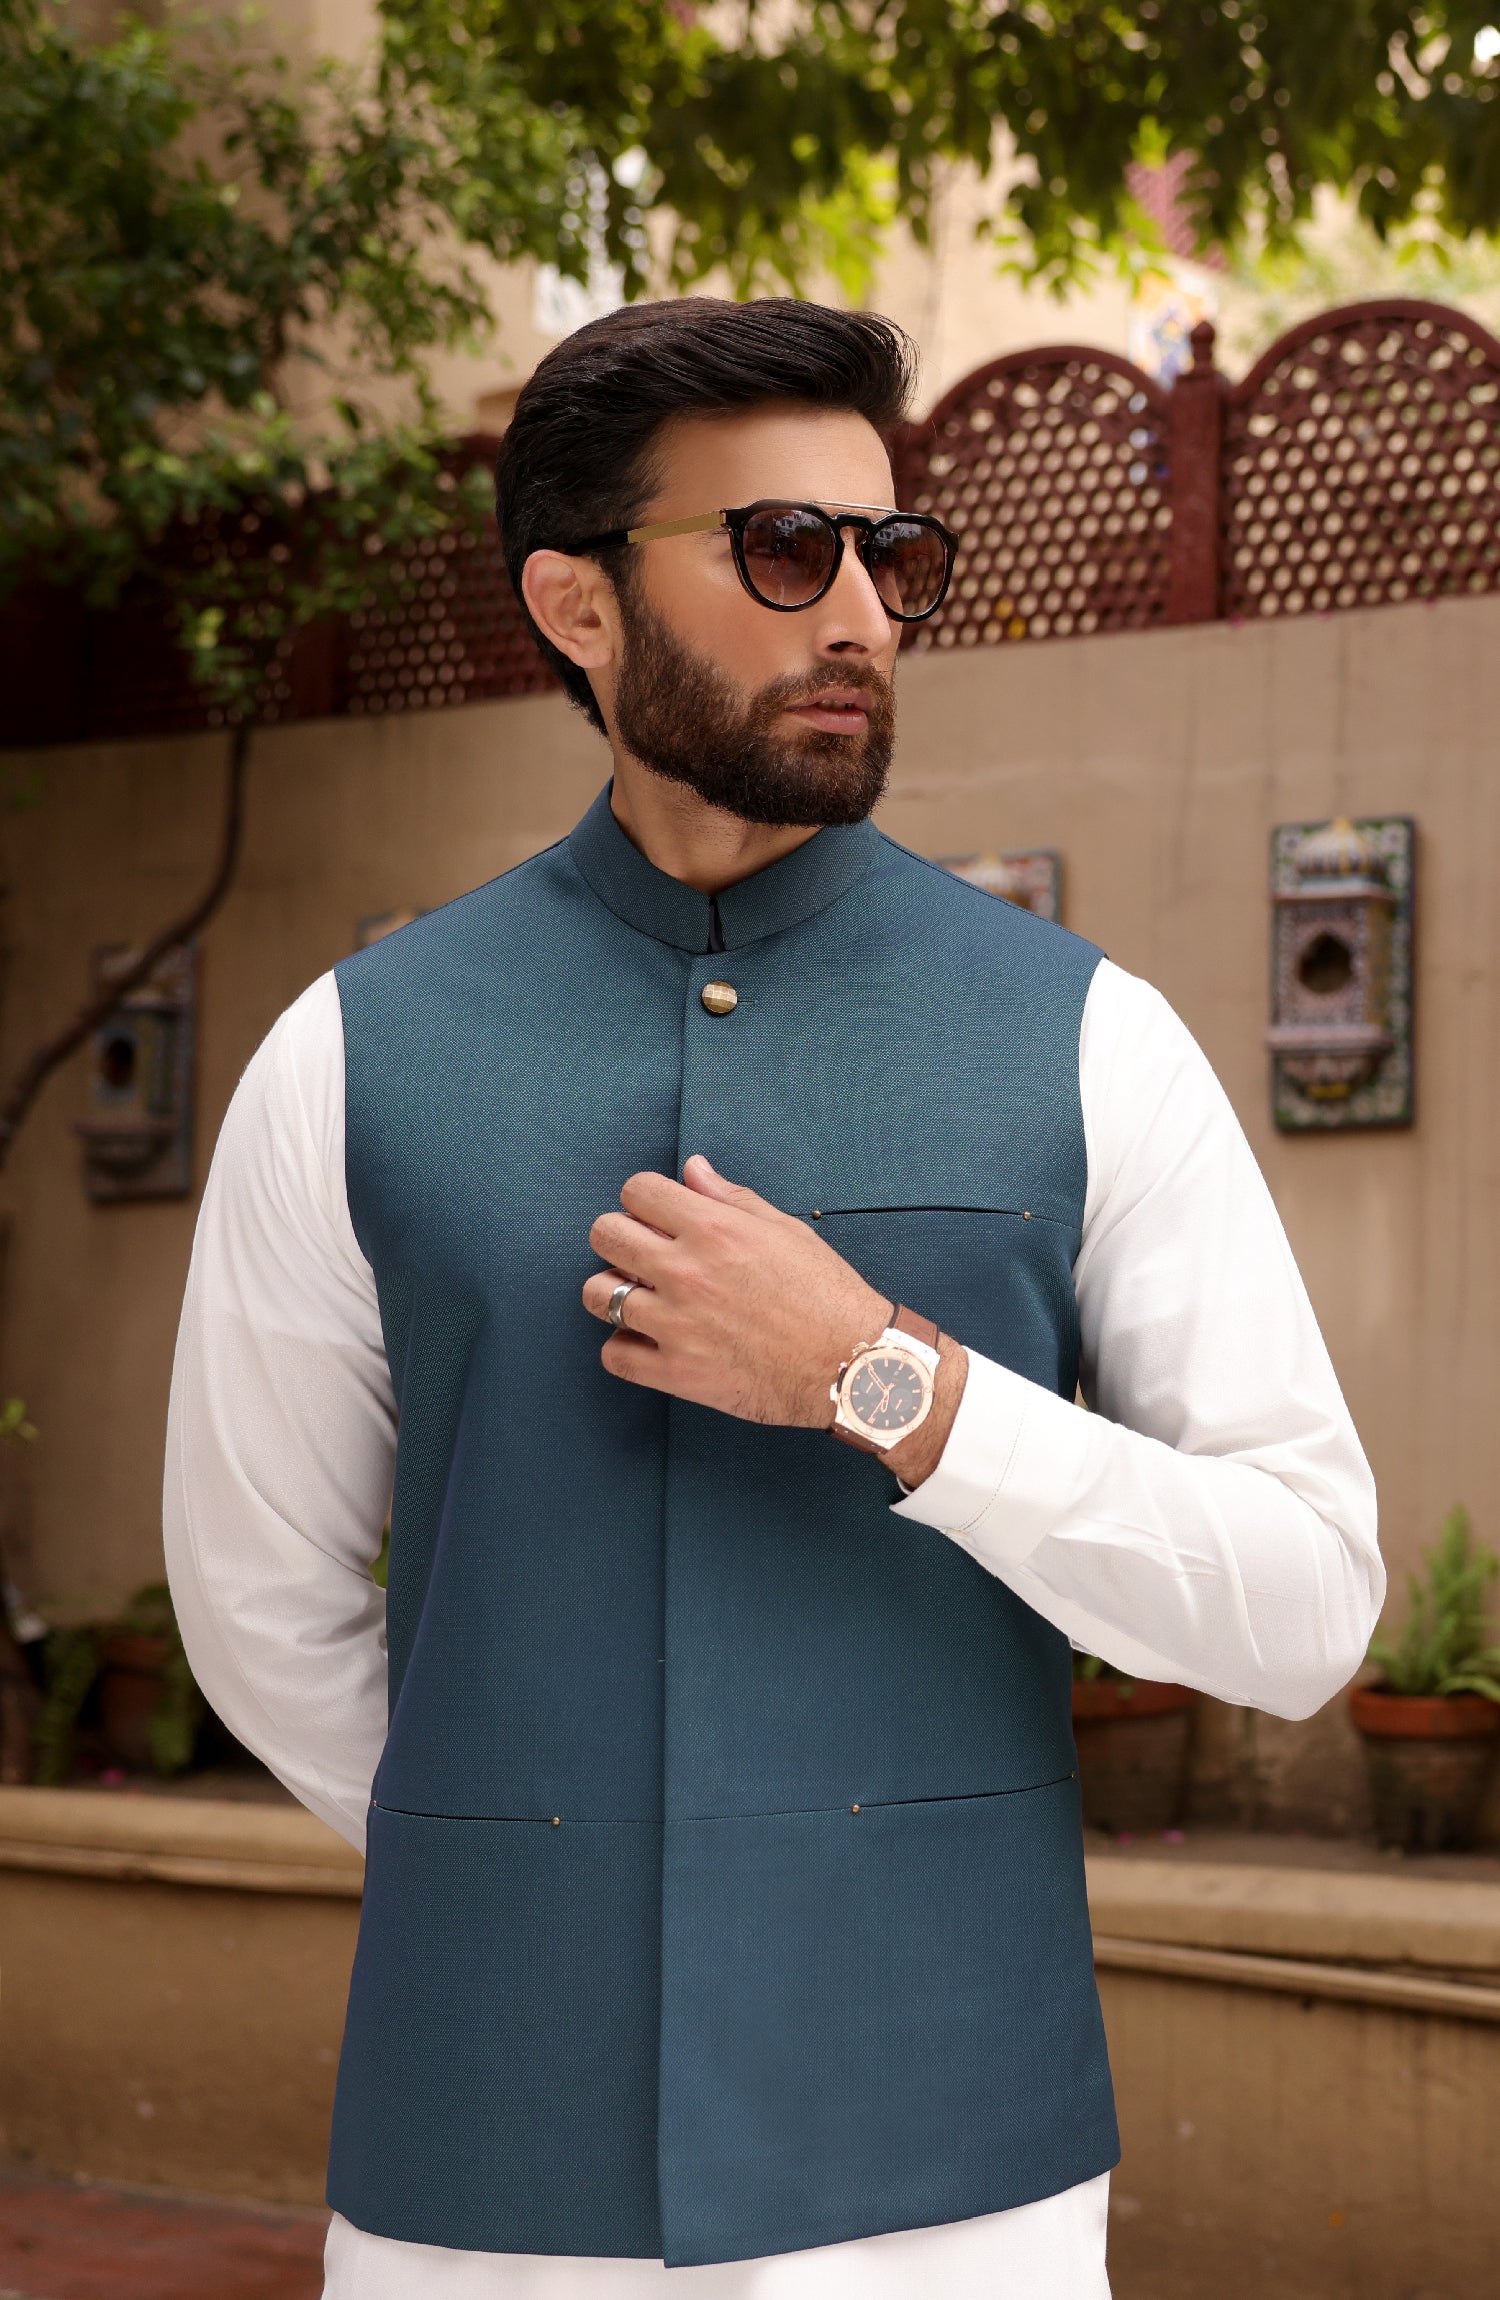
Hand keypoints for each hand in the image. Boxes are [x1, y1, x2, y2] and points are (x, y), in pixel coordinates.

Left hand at [582, 1156, 967, 1483]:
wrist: (852, 1364)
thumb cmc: (827, 1294)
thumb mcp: (786, 1231)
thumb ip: (731, 1198)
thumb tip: (693, 1170)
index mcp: (714, 1229)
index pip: (637, 1191)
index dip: (645, 1200)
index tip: (658, 1217)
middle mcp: (686, 1271)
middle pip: (605, 1234)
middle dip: (620, 1238)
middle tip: (644, 1254)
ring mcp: (676, 1324)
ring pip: (598, 1294)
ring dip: (616, 1292)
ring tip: (644, 1299)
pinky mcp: (677, 1373)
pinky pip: (614, 1355)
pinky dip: (625, 1348)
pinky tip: (650, 1342)